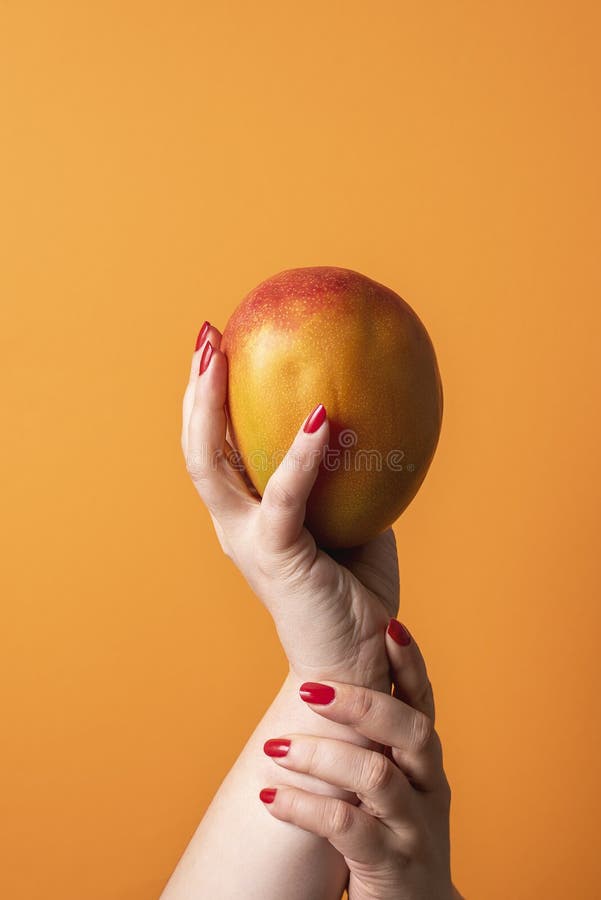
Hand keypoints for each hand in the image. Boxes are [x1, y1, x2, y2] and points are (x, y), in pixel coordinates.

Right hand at [181, 323, 398, 687]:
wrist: (352, 659)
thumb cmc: (352, 589)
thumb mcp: (352, 520)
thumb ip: (347, 477)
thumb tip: (369, 421)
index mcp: (247, 515)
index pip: (215, 449)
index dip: (207, 400)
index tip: (217, 348)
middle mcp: (234, 524)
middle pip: (196, 448)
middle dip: (194, 390)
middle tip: (207, 336)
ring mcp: (247, 539)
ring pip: (210, 464)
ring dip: (210, 407)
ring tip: (223, 356)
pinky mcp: (275, 556)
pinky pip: (283, 496)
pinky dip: (299, 456)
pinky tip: (321, 416)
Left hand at [259, 622, 460, 899]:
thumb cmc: (392, 833)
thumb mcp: (392, 781)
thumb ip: (373, 738)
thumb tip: (321, 679)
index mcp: (425, 759)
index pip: (422, 698)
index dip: (411, 661)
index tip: (389, 624)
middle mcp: (428, 785)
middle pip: (408, 727)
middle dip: (360, 702)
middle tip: (310, 688)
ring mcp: (414, 826)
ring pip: (376, 774)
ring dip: (321, 755)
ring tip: (274, 747)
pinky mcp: (392, 865)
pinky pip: (348, 828)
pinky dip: (305, 807)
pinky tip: (271, 797)